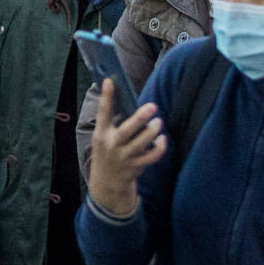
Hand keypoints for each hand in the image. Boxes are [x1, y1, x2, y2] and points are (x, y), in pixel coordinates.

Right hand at [87, 83, 165, 218]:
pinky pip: (152, 156)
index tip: (111, 80)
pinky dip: (160, 147)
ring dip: (153, 130)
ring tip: (158, 122)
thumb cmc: (108, 153)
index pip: (103, 112)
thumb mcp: (103, 138)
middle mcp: (112, 145)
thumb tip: (126, 97)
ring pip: (143, 142)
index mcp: (101, 134)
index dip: (107, 96)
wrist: (107, 184)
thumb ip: (112, 122)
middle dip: (140, 118)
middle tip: (152, 106)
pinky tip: (162, 139)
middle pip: (127, 130)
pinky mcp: (136, 167)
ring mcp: (124, 157)